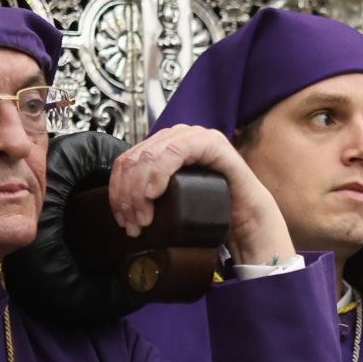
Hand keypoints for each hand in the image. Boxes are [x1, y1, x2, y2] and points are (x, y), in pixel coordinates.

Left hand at [109, 126, 294, 268]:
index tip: (120, 218)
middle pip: (134, 158)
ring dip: (140, 189)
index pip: (126, 161)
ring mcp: (195, 137)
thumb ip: (145, 192)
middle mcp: (177, 136)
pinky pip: (176, 151)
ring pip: (150, 155)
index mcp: (163, 147)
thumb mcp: (167, 202)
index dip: (117, 190)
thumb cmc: (209, 212)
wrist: (245, 221)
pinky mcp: (212, 143)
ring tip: (144, 217)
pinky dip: (160, 172)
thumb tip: (117, 203)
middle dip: (127, 195)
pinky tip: (154, 194)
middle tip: (133, 224)